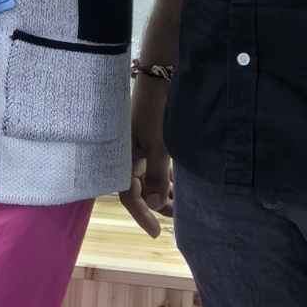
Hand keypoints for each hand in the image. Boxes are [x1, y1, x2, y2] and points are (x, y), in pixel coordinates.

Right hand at [119, 69, 173, 238]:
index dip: (143, 216)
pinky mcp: (147, 138)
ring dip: (164, 191)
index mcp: (123, 158)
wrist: (160, 72)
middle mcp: (126, 155)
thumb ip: (158, 176)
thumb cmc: (156, 109)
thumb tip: (157, 205)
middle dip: (158, 205)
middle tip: (178, 220)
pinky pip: (155, 165)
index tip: (157, 234)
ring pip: (149, 177)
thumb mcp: (159, 145)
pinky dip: (166, 176)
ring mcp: (137, 146)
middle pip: (140, 189)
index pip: (129, 195)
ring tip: (184, 205)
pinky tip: (181, 184)